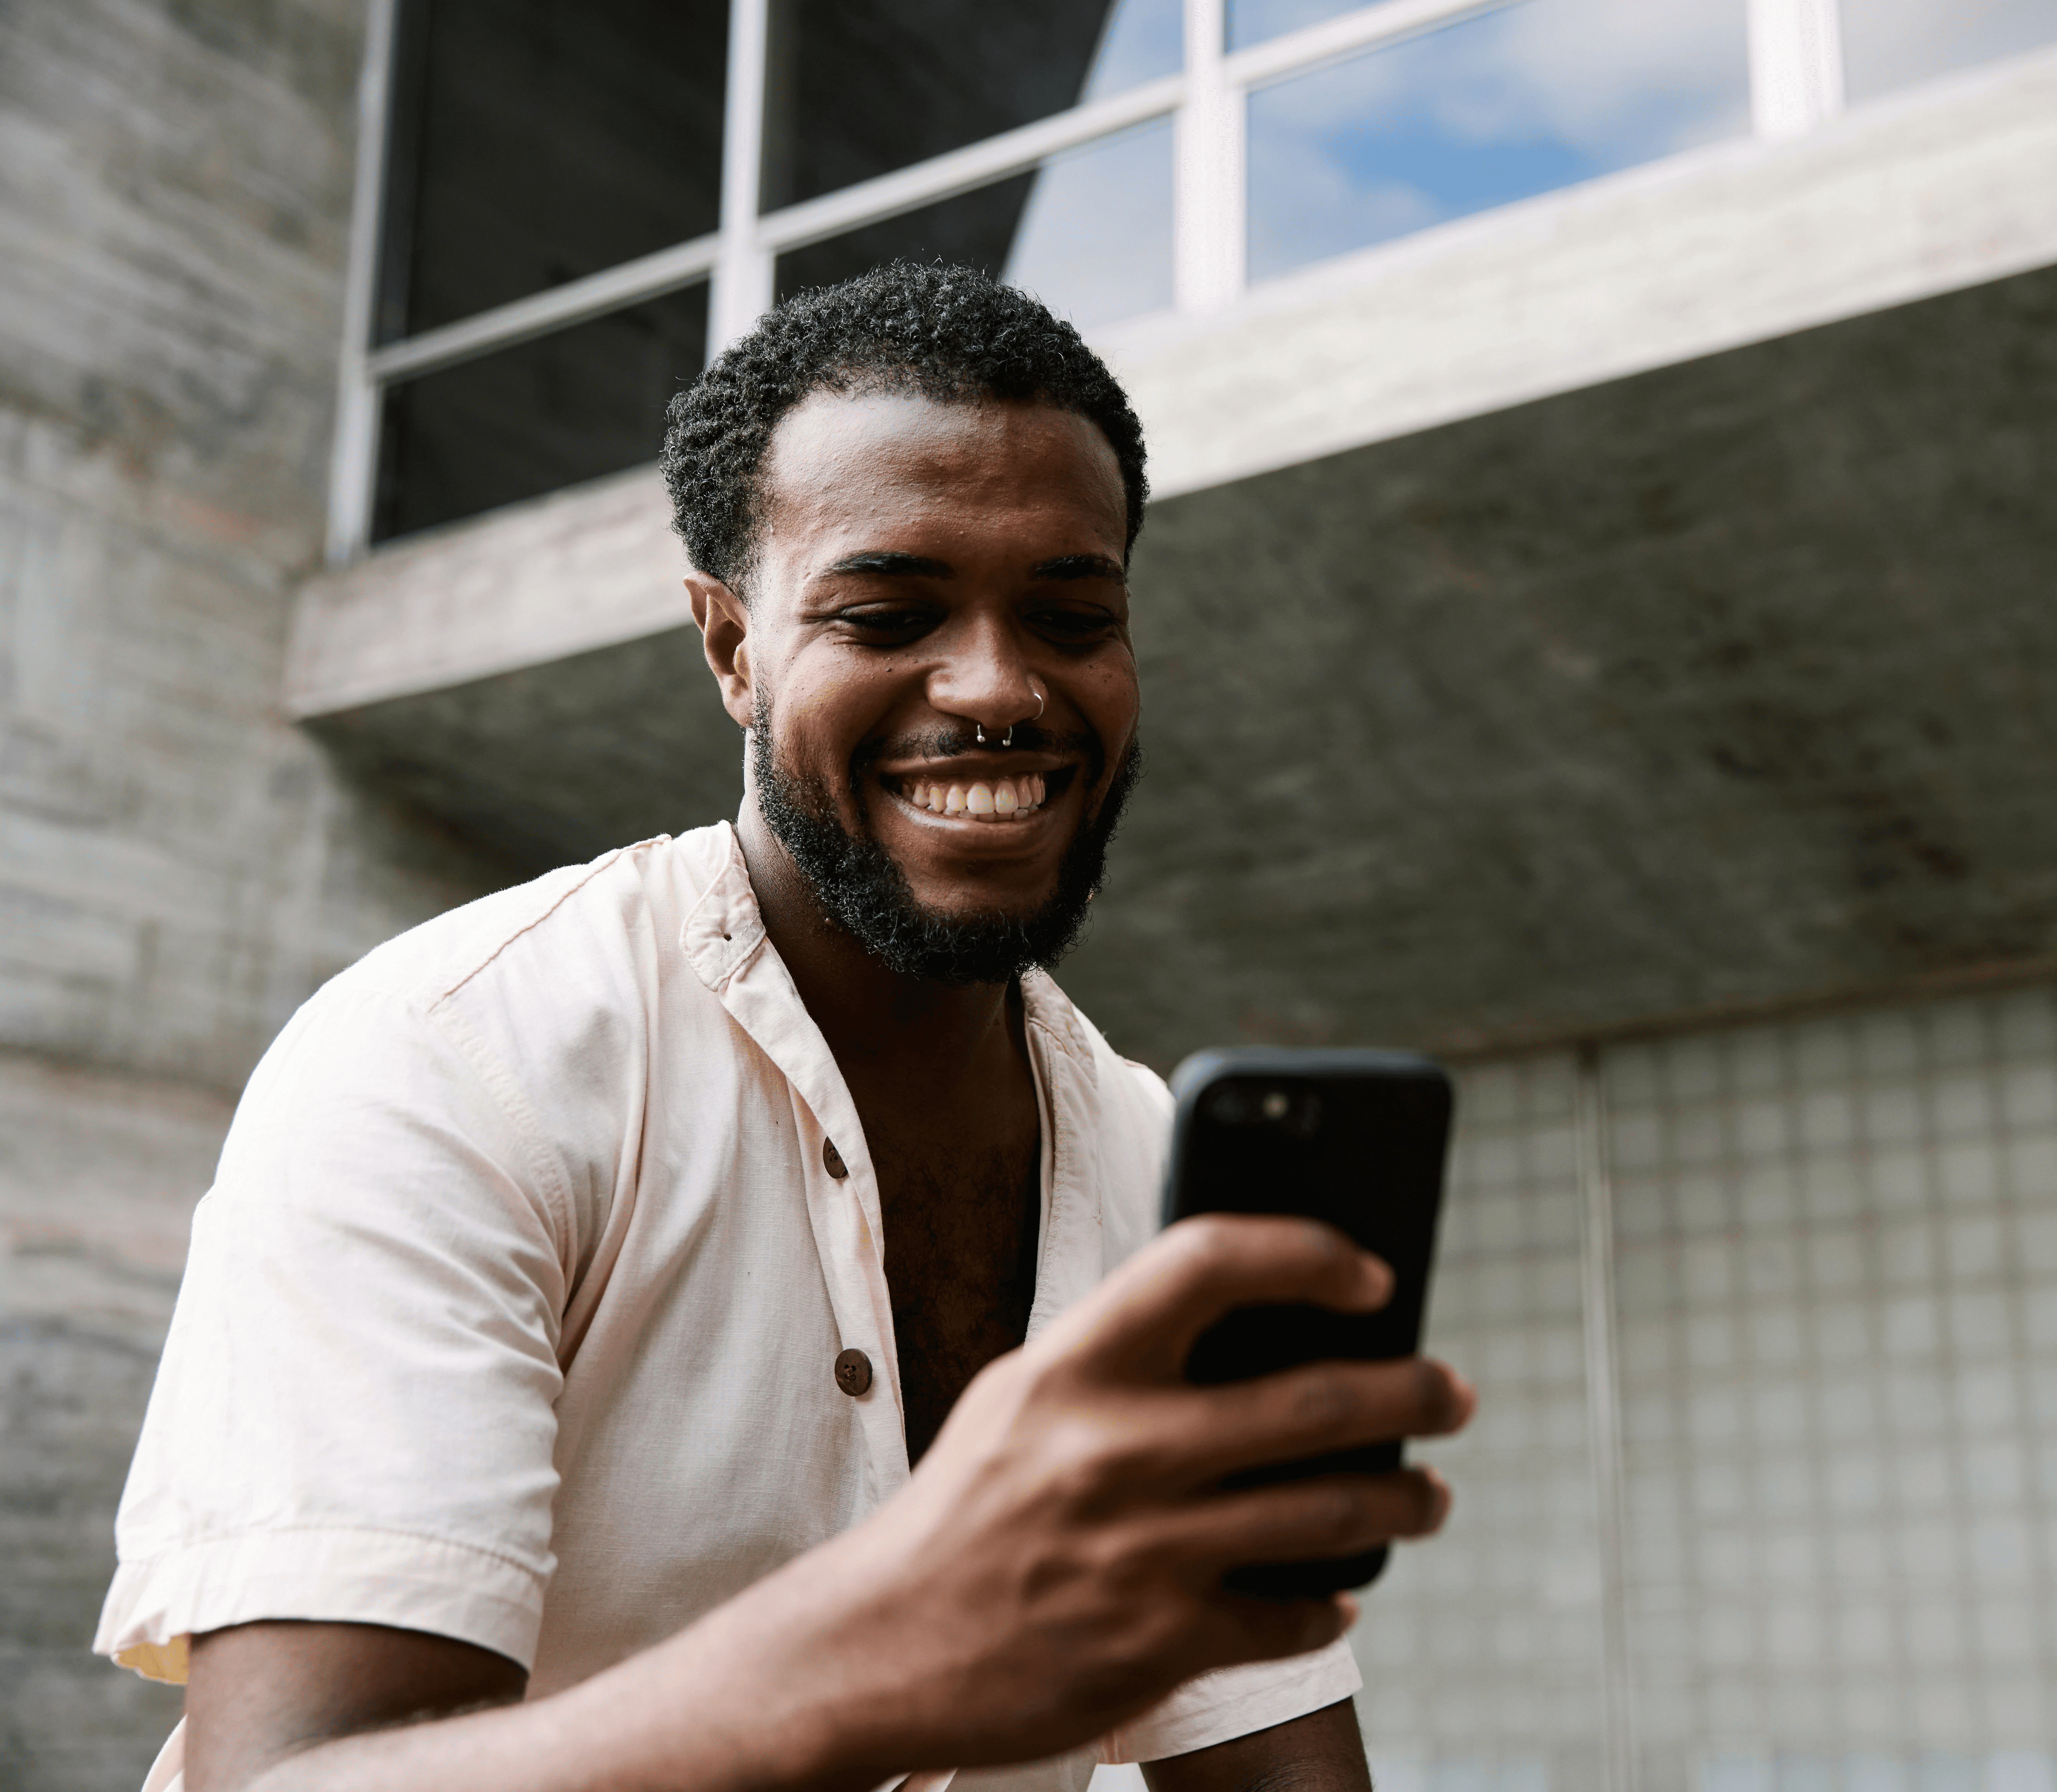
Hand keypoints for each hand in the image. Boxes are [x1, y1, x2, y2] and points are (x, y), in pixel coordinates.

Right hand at [661, 1212, 1474, 1781]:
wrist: (878, 1645)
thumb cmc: (966, 1505)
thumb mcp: (1025, 1398)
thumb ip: (1123, 1356)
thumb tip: (1259, 1322)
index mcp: (1075, 1364)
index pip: (1208, 1260)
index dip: (1307, 1250)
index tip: (1371, 1273)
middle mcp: (1114, 1447)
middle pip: (1310, 1399)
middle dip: (1410, 1390)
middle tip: (1453, 1390)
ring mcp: (1143, 1549)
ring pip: (1328, 1513)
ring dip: (1405, 1500)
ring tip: (1430, 1494)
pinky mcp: (1159, 1642)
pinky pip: (1290, 1617)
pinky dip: (1332, 1604)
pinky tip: (1342, 1593)